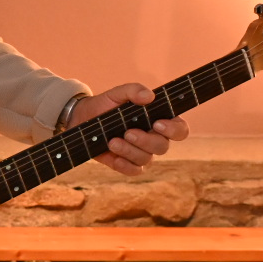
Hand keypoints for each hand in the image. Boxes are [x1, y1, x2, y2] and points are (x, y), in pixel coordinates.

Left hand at [68, 83, 189, 175]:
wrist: (82, 118)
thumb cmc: (106, 104)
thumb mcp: (118, 93)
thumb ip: (134, 90)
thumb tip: (149, 96)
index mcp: (159, 120)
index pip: (180, 130)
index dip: (174, 130)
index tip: (157, 123)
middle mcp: (154, 138)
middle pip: (162, 146)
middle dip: (145, 141)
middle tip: (128, 132)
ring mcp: (141, 152)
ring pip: (146, 159)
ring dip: (130, 151)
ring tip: (112, 141)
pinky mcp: (126, 163)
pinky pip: (134, 170)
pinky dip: (125, 166)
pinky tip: (114, 158)